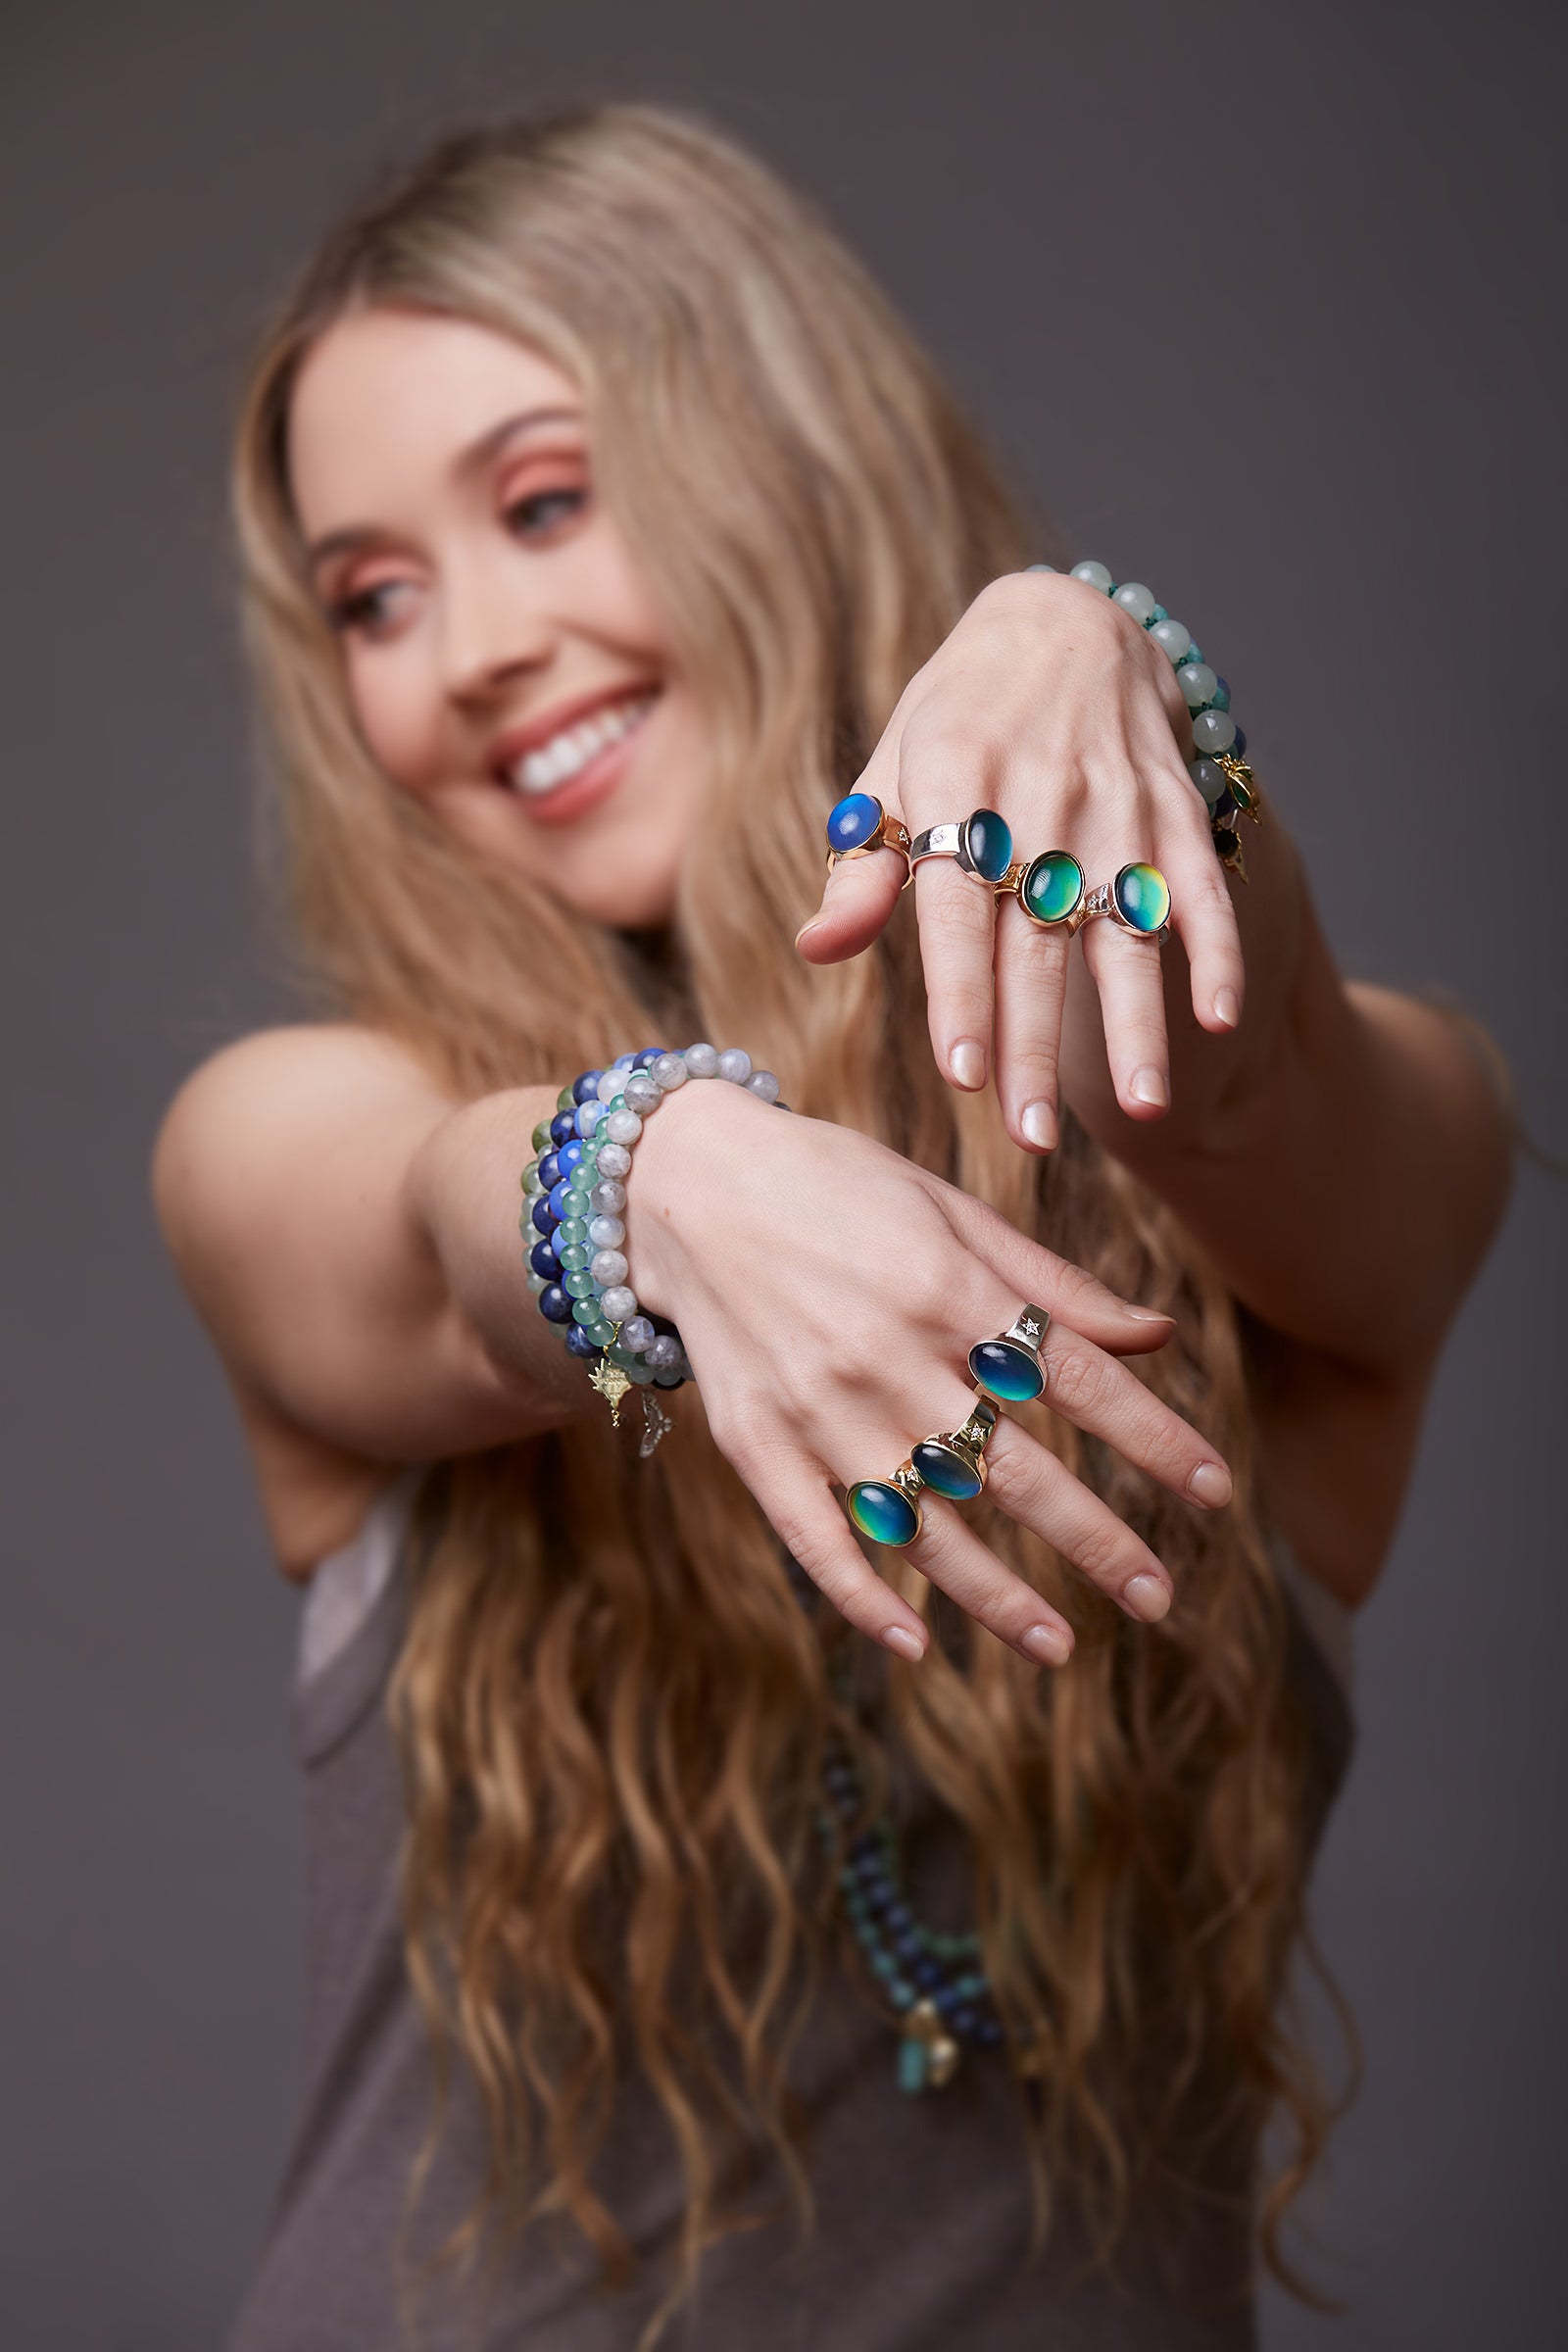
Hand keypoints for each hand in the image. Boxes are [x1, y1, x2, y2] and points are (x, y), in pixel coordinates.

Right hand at [629, 1080, 1232, 1667]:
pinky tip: (917, 1643)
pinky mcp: (756, 1444)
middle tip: (1159, 1597)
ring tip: (1061, 1648)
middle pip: (1015, 1470)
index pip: (1077, 1383)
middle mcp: (889, 1357)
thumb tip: (1156, 1337)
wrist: (688, 1186)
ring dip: (997, 1596)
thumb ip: (1050, 1284)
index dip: (1153, 1440)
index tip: (1216, 1493)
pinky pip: (815, 1539)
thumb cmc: (837, 1187)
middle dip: (1097, 1540)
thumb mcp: (951, 1212)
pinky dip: (863, 1597)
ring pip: (924, 1525)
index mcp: (949, 1289)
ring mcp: (818, 1410)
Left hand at [796, 570, 1245, 1151]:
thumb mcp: (892, 772)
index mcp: (954, 789)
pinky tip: (1214, 1020)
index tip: (964, 1075)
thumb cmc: (955, 720)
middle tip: (1028, 1138)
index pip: (956, 911)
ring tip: (1142, 1108)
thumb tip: (818, 949)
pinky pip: (1198, 884)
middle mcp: (1037, 800)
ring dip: (1136, 1022)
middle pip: (1035, 942)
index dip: (961, 993)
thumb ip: (862, 868)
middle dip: (1035, 1044)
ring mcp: (1115, 804)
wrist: (1064, 621)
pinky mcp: (1172, 806)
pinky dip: (1212, 948)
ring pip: (1124, 929)